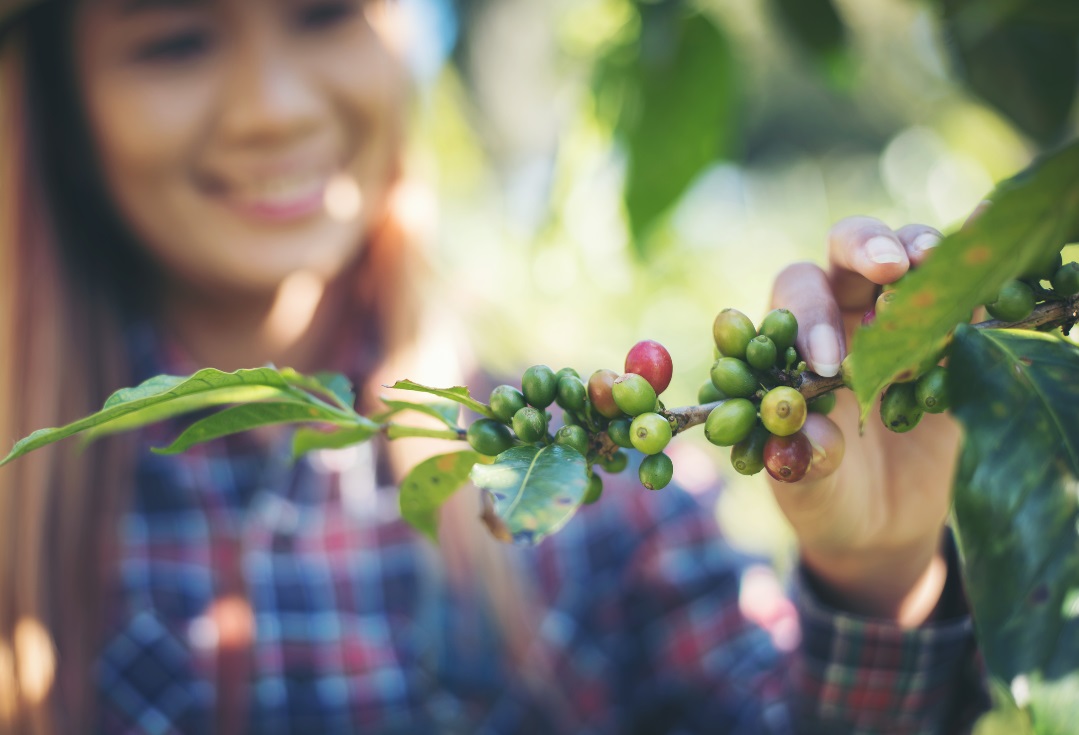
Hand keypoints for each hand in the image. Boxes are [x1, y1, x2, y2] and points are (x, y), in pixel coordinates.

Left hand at [768, 216, 959, 625]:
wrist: (880, 528)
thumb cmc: (828, 498)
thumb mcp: (809, 490)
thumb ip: (806, 461)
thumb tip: (809, 431)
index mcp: (792, 343)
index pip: (795, 301)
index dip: (810, 319)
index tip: (828, 363)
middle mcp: (843, 315)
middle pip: (847, 250)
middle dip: (866, 247)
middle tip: (890, 266)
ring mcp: (901, 320)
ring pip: (910, 257)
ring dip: (922, 249)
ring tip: (931, 264)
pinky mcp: (953, 339)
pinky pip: (966, 298)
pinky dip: (976, 285)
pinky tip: (989, 283)